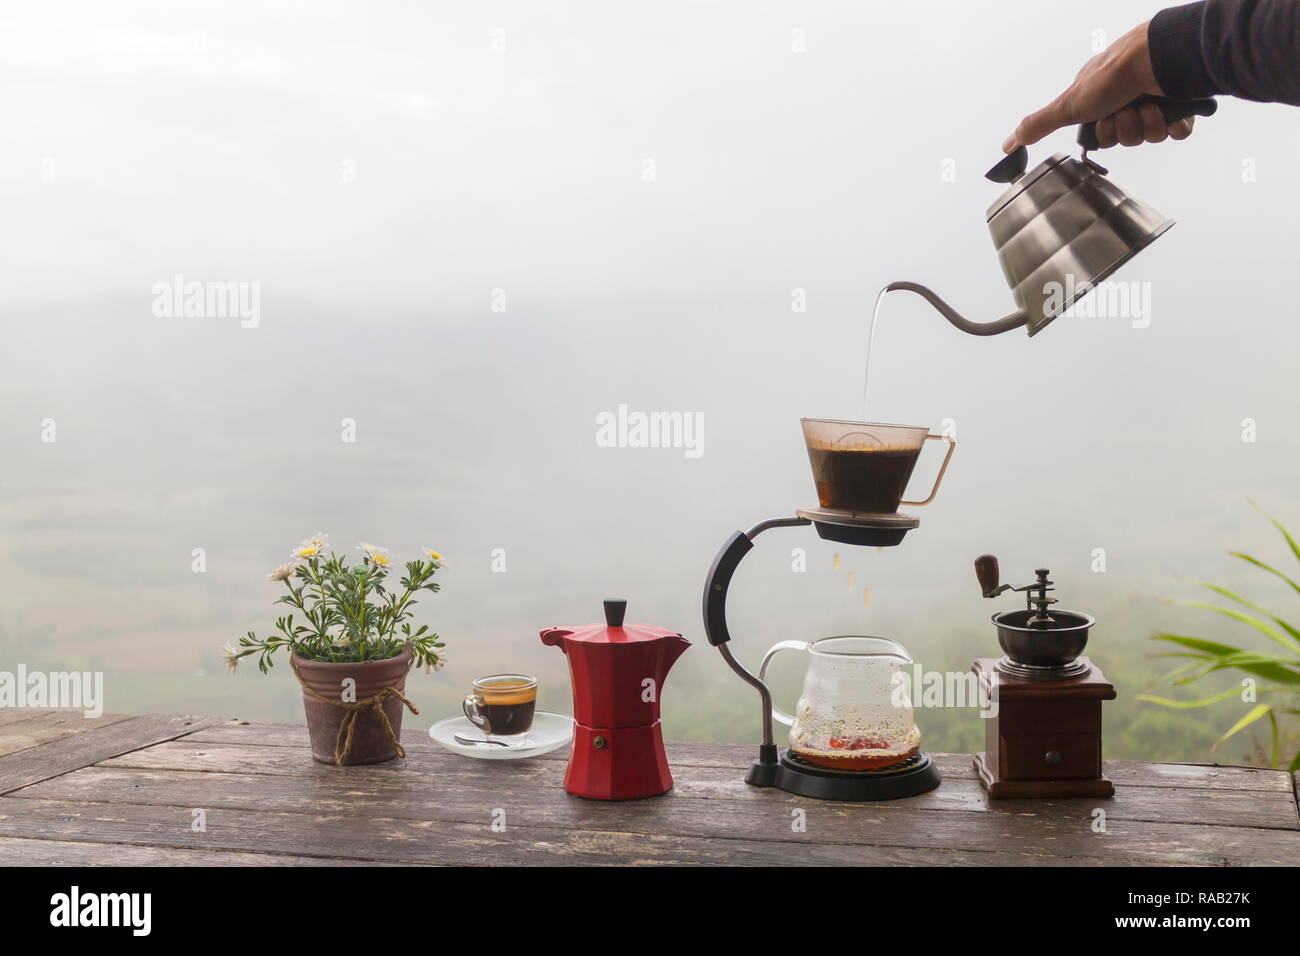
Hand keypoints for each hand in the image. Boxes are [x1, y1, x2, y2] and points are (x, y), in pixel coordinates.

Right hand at [1002, 21, 1196, 151]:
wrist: (1158, 60)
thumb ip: (1038, 125)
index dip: (1103, 135)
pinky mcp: (1180, 104)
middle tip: (1126, 112)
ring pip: (1149, 135)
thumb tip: (1007, 145)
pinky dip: (1173, 124)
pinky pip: (1176, 131)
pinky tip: (1169, 110)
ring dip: (1147, 124)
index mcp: (1101, 95)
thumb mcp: (1067, 105)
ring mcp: (1154, 99)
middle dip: (1125, 129)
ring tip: (1148, 105)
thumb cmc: (1113, 76)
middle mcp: (1127, 96)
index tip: (1103, 122)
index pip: (1100, 134)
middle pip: (1124, 137)